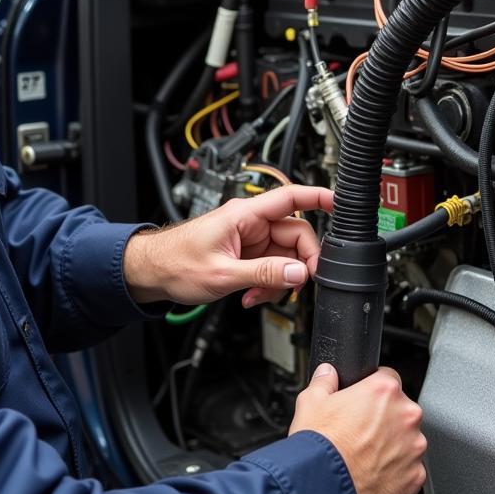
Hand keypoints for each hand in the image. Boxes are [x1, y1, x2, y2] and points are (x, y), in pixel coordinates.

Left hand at [124, 185, 332, 307]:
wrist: (152, 273)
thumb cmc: (175, 263)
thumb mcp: (222, 274)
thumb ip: (263, 274)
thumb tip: (297, 273)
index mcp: (245, 215)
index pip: (290, 198)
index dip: (319, 197)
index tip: (342, 203)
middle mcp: (251, 223)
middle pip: (296, 235)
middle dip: (298, 264)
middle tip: (295, 285)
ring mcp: (250, 239)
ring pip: (286, 256)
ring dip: (279, 280)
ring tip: (258, 296)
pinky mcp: (247, 254)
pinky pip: (272, 267)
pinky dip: (268, 284)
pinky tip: (252, 296)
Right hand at [289, 363, 426, 493]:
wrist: (323, 488)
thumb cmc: (319, 445)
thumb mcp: (310, 401)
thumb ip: (324, 381)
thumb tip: (327, 374)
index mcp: (383, 391)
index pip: (388, 378)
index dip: (373, 390)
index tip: (365, 402)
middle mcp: (405, 416)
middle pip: (400, 411)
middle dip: (384, 420)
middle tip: (361, 432)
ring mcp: (414, 448)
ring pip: (407, 441)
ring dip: (393, 446)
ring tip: (366, 457)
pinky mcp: (415, 477)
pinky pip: (410, 470)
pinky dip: (396, 473)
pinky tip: (373, 475)